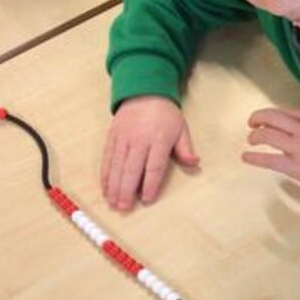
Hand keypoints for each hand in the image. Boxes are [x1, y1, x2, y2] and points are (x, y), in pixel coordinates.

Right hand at [102, 95, 198, 209]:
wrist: (143, 91)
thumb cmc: (165, 114)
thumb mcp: (181, 129)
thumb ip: (186, 149)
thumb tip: (194, 163)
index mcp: (158, 139)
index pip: (154, 166)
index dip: (150, 184)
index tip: (147, 198)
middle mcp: (138, 140)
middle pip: (132, 169)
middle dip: (127, 190)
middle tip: (124, 207)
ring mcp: (123, 138)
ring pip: (116, 165)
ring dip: (113, 186)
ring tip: (112, 202)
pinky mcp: (112, 137)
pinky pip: (107, 158)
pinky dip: (105, 174)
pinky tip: (105, 188)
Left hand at [242, 107, 299, 185]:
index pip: (286, 111)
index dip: (273, 114)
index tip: (267, 117)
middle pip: (272, 117)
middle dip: (258, 118)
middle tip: (252, 124)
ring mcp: (296, 147)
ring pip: (267, 135)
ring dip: (255, 136)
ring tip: (251, 140)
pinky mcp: (293, 165)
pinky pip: (268, 159)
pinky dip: (254, 157)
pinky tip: (246, 157)